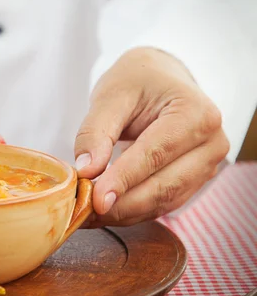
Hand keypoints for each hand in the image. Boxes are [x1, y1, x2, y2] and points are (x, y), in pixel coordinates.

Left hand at [74, 47, 229, 227]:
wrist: (160, 80)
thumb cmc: (137, 81)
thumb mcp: (111, 95)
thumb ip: (96, 132)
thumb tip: (86, 170)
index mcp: (197, 114)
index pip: (155, 154)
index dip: (123, 180)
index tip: (95, 199)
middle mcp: (211, 143)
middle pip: (164, 186)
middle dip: (121, 204)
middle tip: (84, 212)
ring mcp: (207, 166)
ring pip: (163, 202)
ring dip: (124, 213)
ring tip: (87, 215)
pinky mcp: (193, 182)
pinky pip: (161, 204)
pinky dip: (131, 211)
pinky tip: (104, 212)